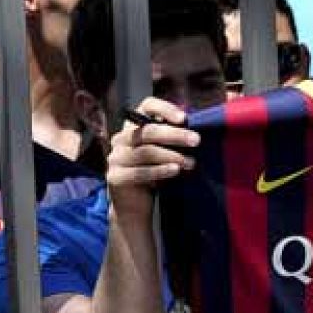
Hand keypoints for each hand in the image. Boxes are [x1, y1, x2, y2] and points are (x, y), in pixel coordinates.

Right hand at [105, 97, 196, 217]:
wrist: (133, 206)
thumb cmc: (152, 174)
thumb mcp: (161, 152)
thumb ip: (170, 138)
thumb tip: (193, 128)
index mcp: (132, 127)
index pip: (145, 106)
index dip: (164, 109)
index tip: (183, 118)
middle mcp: (120, 139)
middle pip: (148, 132)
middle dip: (175, 135)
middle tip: (196, 141)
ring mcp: (115, 158)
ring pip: (146, 152)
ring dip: (172, 156)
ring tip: (190, 162)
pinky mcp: (115, 177)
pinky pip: (140, 172)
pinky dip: (159, 171)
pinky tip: (175, 171)